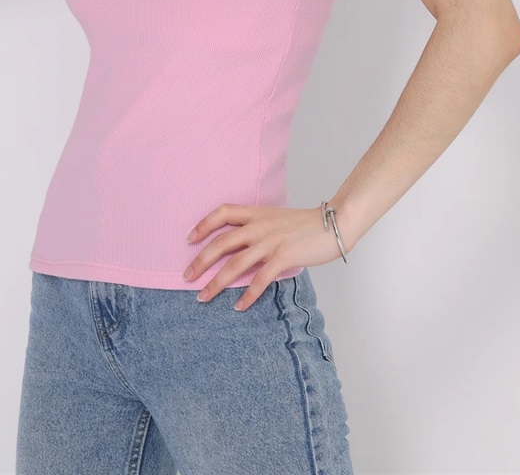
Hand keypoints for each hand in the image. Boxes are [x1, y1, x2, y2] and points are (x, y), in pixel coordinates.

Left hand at [183, 204, 344, 310]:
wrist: (333, 223)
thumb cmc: (305, 224)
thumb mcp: (277, 218)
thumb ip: (259, 227)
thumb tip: (241, 246)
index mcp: (257, 213)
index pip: (223, 212)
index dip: (203, 224)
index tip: (189, 239)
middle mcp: (259, 226)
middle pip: (222, 242)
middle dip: (201, 260)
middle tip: (186, 276)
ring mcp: (271, 242)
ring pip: (235, 264)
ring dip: (216, 282)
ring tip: (203, 296)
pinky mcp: (284, 257)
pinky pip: (260, 279)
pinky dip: (247, 294)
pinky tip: (238, 306)